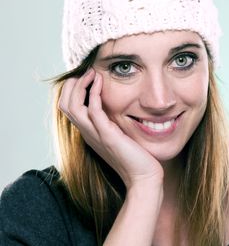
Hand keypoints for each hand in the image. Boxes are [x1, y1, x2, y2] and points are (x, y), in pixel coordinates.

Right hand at [59, 69, 163, 188]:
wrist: (144, 177)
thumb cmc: (136, 157)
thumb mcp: (120, 136)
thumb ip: (114, 123)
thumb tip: (118, 108)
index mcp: (89, 133)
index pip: (68, 108)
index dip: (72, 90)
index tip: (86, 76)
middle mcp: (88, 133)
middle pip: (64, 105)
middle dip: (72, 85)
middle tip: (87, 71)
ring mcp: (95, 135)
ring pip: (72, 106)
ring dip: (80, 85)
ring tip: (92, 72)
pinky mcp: (108, 135)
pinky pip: (93, 110)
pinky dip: (94, 93)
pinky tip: (101, 82)